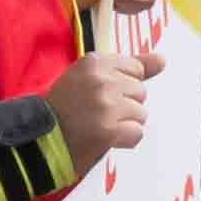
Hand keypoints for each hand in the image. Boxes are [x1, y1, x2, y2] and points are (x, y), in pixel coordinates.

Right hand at [44, 0, 164, 165]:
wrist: (37, 139)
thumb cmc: (62, 108)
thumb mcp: (89, 77)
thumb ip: (130, 66)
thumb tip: (163, 59)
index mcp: (94, 62)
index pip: (135, 70)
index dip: (122, 86)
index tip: (101, 95)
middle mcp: (101, 80)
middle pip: (140, 92)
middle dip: (124, 106)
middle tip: (96, 113)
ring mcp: (106, 106)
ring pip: (141, 114)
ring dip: (124, 124)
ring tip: (98, 126)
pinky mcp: (108, 131)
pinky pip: (136, 133)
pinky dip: (124, 140)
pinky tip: (104, 139)